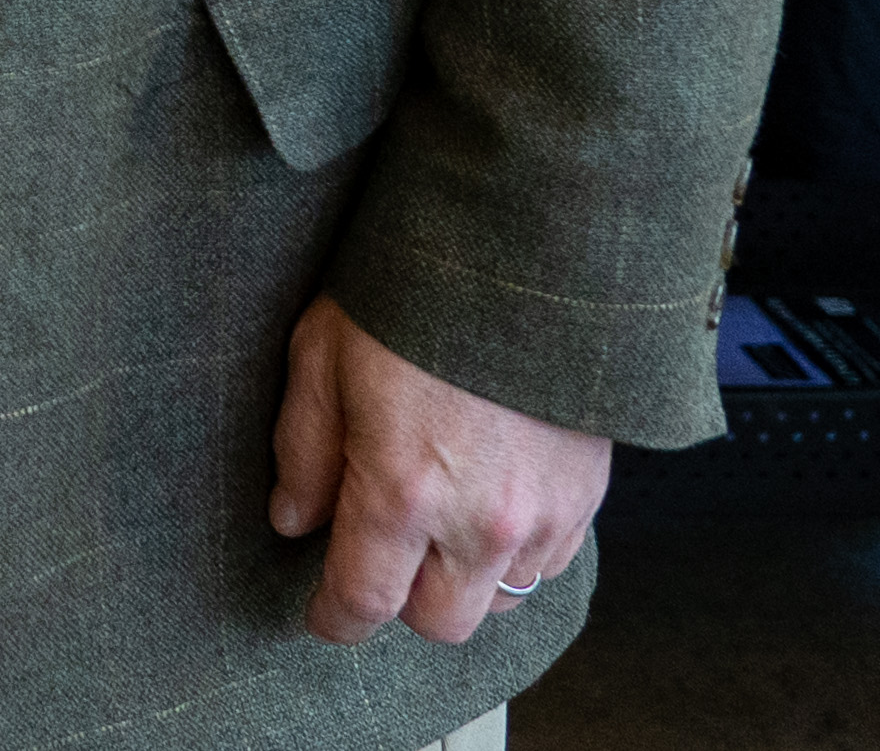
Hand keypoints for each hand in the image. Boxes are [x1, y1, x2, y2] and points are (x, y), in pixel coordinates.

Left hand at [266, 295, 611, 647]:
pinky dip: (515, 554)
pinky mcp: (586, 495)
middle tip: (380, 556)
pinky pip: (549, 564)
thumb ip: (303, 452)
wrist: (524, 257)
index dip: (334, 618)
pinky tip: (487, 505)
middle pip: (441, 623)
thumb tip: (293, 518)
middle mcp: (481, 519)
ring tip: (437, 527)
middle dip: (403, 603)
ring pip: (502, 601)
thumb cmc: (412, 295)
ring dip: (465, 581)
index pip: (364, 600)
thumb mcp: (321, 357)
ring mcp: (543, 513)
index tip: (321, 616)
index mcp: (404, 489)